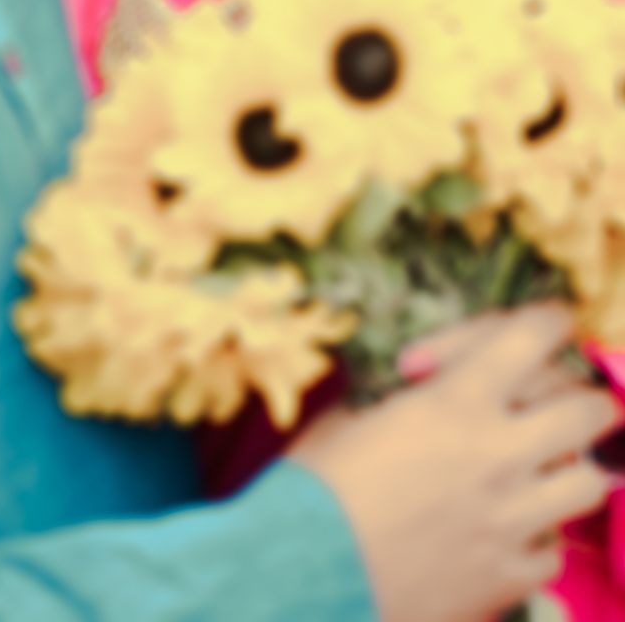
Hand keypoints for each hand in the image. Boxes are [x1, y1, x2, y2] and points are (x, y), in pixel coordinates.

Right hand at [291, 303, 620, 621]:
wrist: (308, 579)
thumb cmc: (316, 489)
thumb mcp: (351, 419)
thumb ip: (404, 402)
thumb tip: (415, 396)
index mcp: (455, 402)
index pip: (533, 337)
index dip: (548, 319)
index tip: (547, 322)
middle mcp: (497, 455)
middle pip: (589, 409)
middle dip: (575, 398)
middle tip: (541, 402)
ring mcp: (512, 520)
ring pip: (590, 482)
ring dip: (566, 469)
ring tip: (530, 468)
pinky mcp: (508, 577)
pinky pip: (554, 551)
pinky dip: (535, 537)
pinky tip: (501, 530)